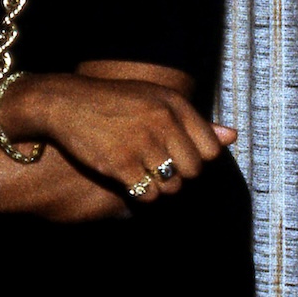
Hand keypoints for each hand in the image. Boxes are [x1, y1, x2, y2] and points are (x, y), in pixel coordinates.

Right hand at [22, 73, 235, 202]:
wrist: (65, 103)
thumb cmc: (112, 102)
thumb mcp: (154, 100)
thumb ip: (192, 121)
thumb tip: (232, 137)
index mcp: (174, 105)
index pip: (210, 150)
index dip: (195, 161)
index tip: (177, 159)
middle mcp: (162, 122)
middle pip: (192, 171)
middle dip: (178, 177)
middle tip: (156, 170)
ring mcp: (142, 143)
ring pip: (172, 187)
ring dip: (159, 189)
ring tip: (142, 177)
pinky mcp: (121, 164)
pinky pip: (147, 195)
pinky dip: (141, 196)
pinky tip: (128, 184)